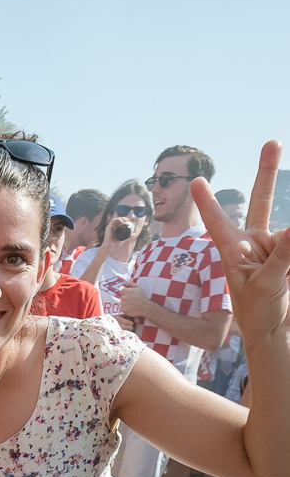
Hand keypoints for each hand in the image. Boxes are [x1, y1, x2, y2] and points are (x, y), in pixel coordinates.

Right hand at [102, 216, 130, 247]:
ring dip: (121, 218)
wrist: (109, 247)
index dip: (124, 220)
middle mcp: (112, 227)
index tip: (129, 221)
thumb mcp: (124, 239)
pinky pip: (113, 220)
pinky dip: (117, 219)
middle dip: (123, 218)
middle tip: (128, 220)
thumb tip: (135, 234)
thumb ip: (129, 236)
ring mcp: (110, 226)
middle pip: (118, 219)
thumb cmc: (115, 244)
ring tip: (125, 220)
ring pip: (116, 219)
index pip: (120, 222)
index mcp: (115, 228)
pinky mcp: (108, 227)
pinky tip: (121, 221)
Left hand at [118, 283, 149, 318]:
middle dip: (126, 298)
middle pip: (122, 297)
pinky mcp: (123, 309)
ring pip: (122, 303)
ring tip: (132, 304)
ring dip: (125, 303)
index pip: (122, 291)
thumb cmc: (141, 296)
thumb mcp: (138, 287)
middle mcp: (124, 297)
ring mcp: (123, 303)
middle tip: (132, 300)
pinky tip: (130, 308)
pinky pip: (121, 308)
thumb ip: (130, 284)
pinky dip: (125, 308)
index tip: (130, 295)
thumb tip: (123, 283)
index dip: (126, 293)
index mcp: (127, 291)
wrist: (144, 307)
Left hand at [194, 140, 289, 341]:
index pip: (218, 224)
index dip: (209, 203)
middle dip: (266, 173)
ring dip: (287, 254)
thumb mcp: (266, 286)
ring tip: (279, 278)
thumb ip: (282, 256)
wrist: (276, 333)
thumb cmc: (259, 315)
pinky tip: (287, 276)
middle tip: (272, 142)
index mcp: (234, 252)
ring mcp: (274, 248)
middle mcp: (253, 244)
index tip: (196, 181)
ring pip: (289, 235)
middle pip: (260, 202)